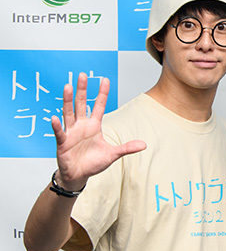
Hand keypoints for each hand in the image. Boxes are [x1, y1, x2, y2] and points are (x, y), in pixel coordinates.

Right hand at [51, 73, 146, 190]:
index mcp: (94, 126)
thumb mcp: (113, 154)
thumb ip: (127, 148)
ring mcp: (71, 133)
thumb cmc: (94, 163)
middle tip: (82, 75)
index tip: (105, 79)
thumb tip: (144, 145)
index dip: (102, 93)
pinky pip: (60, 132)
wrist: (79, 175)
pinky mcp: (63, 143)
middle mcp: (82, 126)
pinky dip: (57, 126)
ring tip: (67, 87)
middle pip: (81, 104)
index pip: (99, 106)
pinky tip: (56, 118)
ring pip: (69, 113)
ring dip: (67, 100)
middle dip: (82, 90)